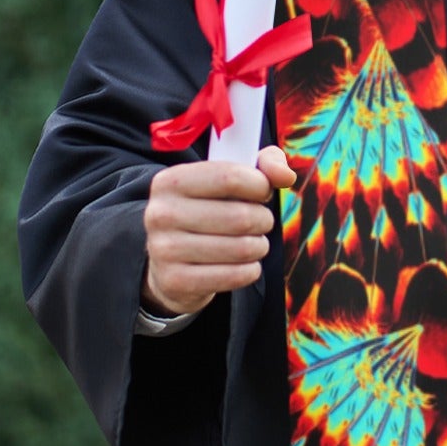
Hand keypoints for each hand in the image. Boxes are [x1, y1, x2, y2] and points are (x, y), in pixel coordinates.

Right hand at [141, 144, 296, 317]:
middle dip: (263, 220)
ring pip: (242, 248)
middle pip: (240, 217)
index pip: (230, 177)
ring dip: (259, 246)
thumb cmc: (209, 210)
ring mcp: (164, 250)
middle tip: (260, 222)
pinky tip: (243, 265)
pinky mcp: (175, 281)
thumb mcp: (230, 178)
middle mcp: (161, 213)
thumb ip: (264, 164)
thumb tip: (285, 176)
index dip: (260, 185)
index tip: (263, 192)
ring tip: (252, 243)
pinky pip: (235, 276)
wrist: (170, 261)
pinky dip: (250, 270)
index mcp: (171, 180)